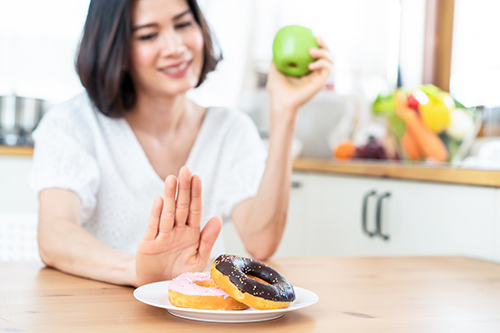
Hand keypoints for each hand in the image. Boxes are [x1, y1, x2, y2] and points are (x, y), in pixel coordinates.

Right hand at [135, 167, 221, 285]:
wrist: (157, 286)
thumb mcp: (198, 258)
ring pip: (167, 212)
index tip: (197, 178)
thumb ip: (208, 239)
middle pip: (182, 206)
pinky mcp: (148, 243)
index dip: (196, 194)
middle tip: (185, 170)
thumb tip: (217, 218)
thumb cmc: (179, 272)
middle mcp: (177, 230)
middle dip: (184, 189)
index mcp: (191, 233)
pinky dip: (156, 213)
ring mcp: (162, 235)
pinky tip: (160, 199)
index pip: (195, 210)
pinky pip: (154, 226)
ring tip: (172, 179)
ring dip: (170, 196)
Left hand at [267, 37, 332, 115]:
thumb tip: (276, 49)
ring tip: (311, 51)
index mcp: (306, 69)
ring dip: (324, 52)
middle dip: (325, 44)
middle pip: (327, 55)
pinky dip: (322, 63)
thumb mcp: (275, 69)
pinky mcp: (321, 82)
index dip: (318, 44)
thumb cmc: (277, 89)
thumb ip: (276, 59)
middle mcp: (315, 72)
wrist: (281, 101)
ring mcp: (319, 77)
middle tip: (318, 38)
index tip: (313, 35)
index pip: (316, 54)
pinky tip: (311, 65)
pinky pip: (327, 68)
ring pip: (330, 60)